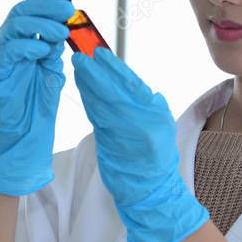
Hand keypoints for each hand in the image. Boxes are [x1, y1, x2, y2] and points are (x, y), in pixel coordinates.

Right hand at [0, 0, 75, 195]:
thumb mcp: (52, 66)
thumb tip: (63, 25)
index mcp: (20, 36)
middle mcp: (5, 40)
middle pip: (22, 11)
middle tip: (69, 10)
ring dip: (41, 25)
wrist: (26, 131)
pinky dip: (28, 47)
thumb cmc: (38, 99)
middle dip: (46, 6)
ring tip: (62, 32)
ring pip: (14, 26)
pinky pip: (9, 51)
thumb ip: (54, 45)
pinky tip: (43, 50)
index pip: (30, 6)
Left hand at [70, 46, 208, 241]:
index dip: (112, 67)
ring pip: (97, 102)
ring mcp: (118, 133)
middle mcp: (135, 122)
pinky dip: (86, 99)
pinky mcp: (105, 142)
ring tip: (77, 66)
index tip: (99, 53)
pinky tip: (81, 87)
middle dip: (92, 72)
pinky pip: (94, 115)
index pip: (130, 84)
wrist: (149, 188)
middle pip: (109, 91)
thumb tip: (130, 81)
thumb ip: (149, 102)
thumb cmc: (159, 153)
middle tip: (79, 56)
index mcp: (152, 114)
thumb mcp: (164, 123)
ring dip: (85, 84)